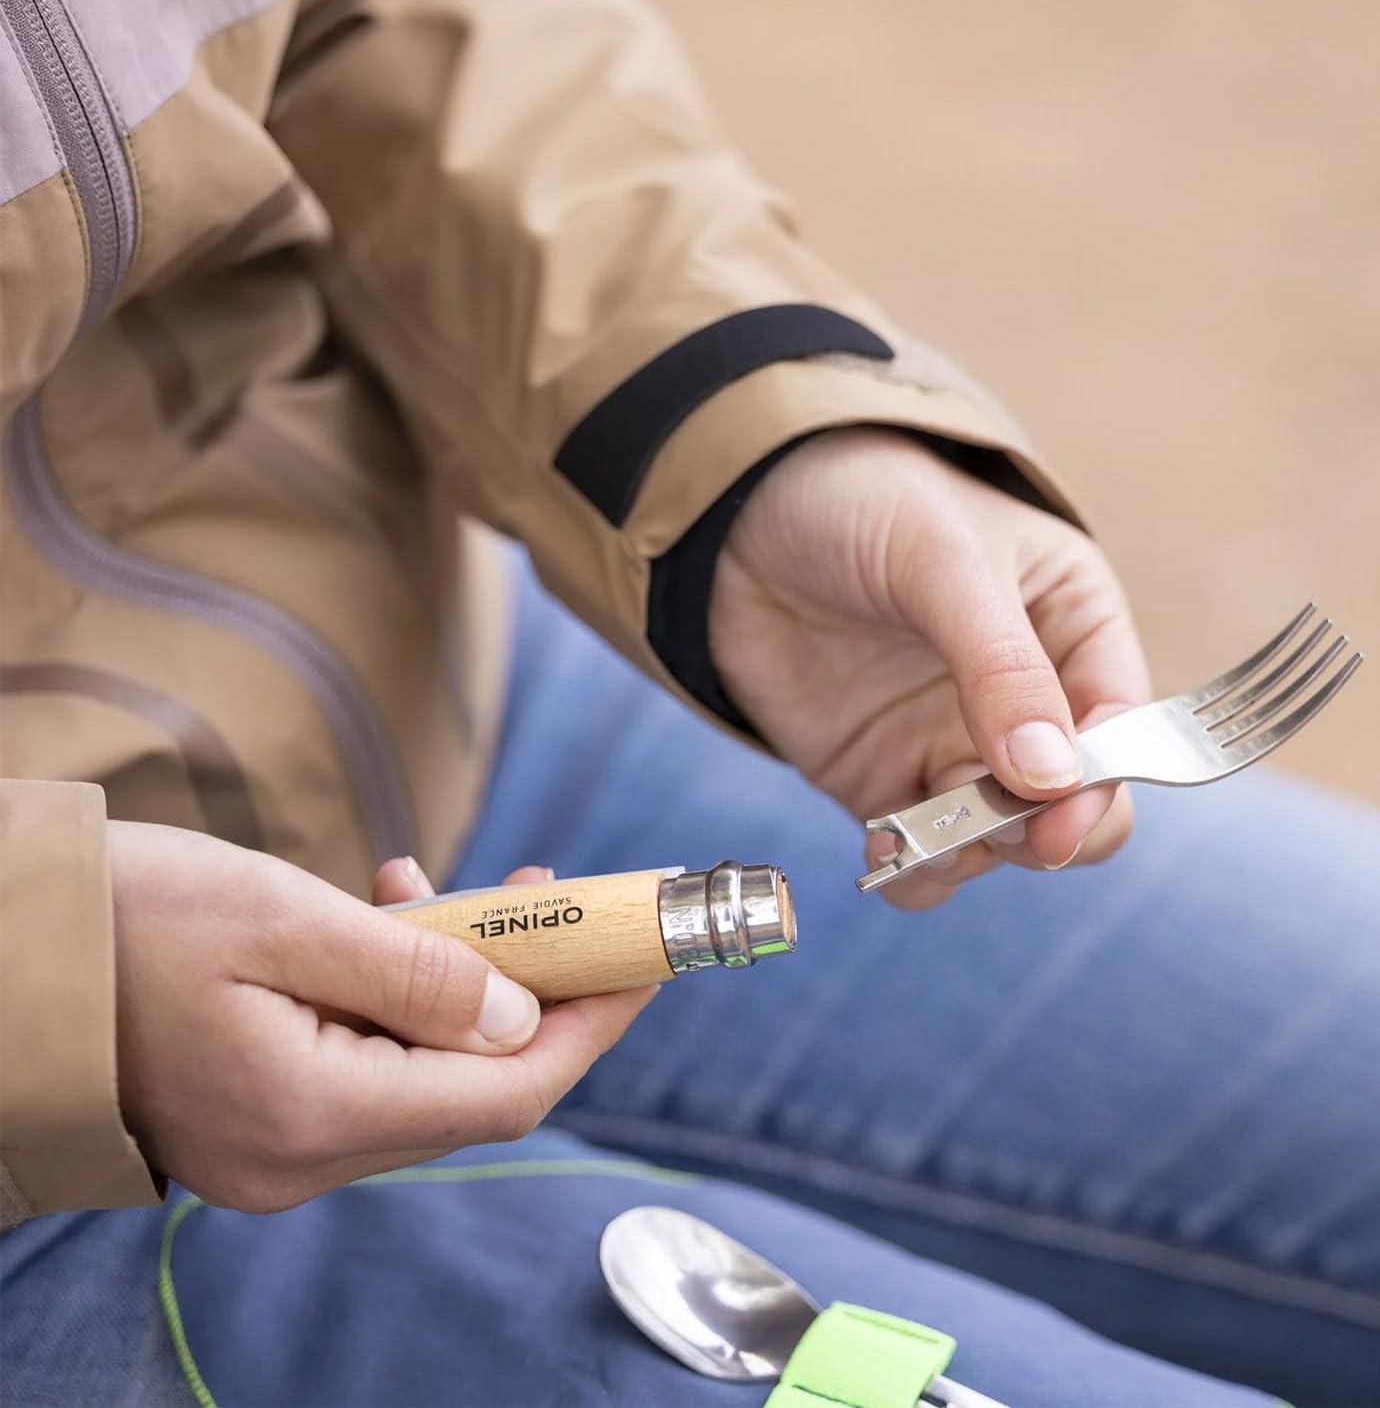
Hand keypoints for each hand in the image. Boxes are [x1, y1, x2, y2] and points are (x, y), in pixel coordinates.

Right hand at [110, 822, 652, 1210]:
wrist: (8, 951)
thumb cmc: (126, 920)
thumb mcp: (282, 918)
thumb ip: (414, 972)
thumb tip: (519, 1013)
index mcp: (308, 1116)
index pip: (502, 1092)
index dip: (589, 1026)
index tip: (645, 961)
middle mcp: (300, 1158)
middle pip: (473, 1086)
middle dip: (538, 994)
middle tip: (566, 903)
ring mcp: (279, 1149)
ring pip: (427, 1071)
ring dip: (471, 984)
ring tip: (482, 892)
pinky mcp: (264, 1119)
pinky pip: (372, 1063)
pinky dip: (407, 995)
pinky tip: (399, 912)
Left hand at [710, 428, 1150, 907]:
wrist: (739, 512)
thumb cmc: (865, 499)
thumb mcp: (945, 560)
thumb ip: (1002, 666)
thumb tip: (1054, 777)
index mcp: (1073, 627)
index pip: (1121, 725)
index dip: (1103, 779)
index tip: (1061, 815)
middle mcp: (1027, 699)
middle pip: (1073, 802)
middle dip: (1044, 831)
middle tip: (997, 832)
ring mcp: (953, 744)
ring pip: (998, 842)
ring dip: (972, 855)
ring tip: (919, 838)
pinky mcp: (884, 778)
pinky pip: (920, 852)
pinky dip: (912, 870)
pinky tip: (882, 849)